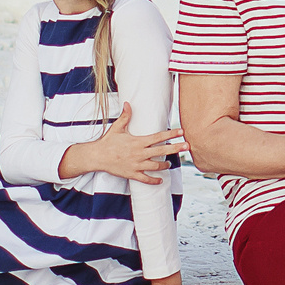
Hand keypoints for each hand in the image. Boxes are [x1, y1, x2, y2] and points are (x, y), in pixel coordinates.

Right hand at [61, 106, 187, 184]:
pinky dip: (154, 180)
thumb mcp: (117, 128)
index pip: (158, 137)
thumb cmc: (108, 142)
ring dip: (165, 165)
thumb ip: (125, 116)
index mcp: (138, 141)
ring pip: (156, 166)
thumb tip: (128, 103)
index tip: (181, 132)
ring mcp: (136, 165)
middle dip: (176, 148)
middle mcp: (139, 154)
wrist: (97, 157)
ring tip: (170, 163)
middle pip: (161, 151)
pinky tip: (160, 180)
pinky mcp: (132, 174)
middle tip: (187, 146)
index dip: (171, 134)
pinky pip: (146, 179)